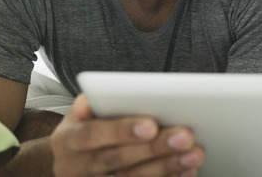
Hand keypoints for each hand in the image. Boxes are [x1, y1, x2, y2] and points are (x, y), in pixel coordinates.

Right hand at [50, 94, 204, 175]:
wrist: (69, 163)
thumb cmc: (84, 128)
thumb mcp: (80, 113)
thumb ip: (92, 102)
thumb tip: (98, 94)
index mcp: (67, 139)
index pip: (92, 134)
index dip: (121, 130)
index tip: (151, 124)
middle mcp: (77, 166)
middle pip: (117, 160)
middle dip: (153, 148)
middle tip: (185, 137)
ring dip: (165, 167)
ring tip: (194, 154)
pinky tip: (186, 172)